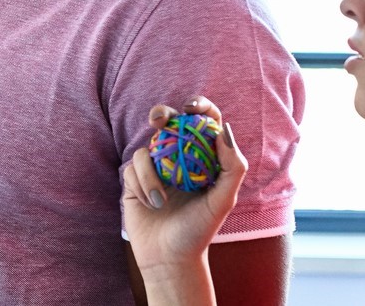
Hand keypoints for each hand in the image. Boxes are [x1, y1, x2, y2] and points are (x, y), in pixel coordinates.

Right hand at [120, 96, 248, 276]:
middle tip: (159, 120)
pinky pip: (131, 168)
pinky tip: (151, 204)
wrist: (169, 257)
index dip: (198, 106)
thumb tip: (224, 132)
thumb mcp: (223, 200)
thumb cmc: (200, 230)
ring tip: (161, 201)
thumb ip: (232, 167)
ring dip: (151, 173)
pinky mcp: (133, 180)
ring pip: (145, 149)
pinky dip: (142, 185)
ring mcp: (153, 168)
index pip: (202, 122)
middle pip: (167, 121)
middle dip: (161, 113)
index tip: (191, 108)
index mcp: (202, 157)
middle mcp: (176, 158)